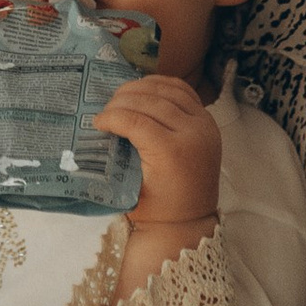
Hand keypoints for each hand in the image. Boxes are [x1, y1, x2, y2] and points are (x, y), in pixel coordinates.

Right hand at [92, 74, 221, 227]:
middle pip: (151, 101)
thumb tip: (98, 128)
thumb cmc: (157, 210)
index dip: (112, 117)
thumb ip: (117, 157)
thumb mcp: (130, 189)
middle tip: (106, 109)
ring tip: (121, 96)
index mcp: (172, 153)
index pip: (135, 120)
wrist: (192, 221)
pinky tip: (145, 89)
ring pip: (169, 91)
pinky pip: (184, 92)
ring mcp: (204, 125)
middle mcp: (192, 134)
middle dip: (122, 100)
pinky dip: (163, 85)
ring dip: (141, 88)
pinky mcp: (208, 121)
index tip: (97, 122)